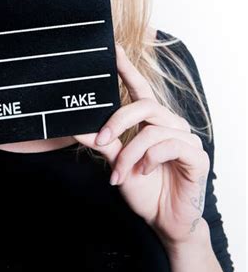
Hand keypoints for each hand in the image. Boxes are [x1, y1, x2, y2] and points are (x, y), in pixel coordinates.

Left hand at [73, 44, 210, 247]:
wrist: (164, 222)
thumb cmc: (144, 189)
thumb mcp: (117, 162)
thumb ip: (103, 142)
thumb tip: (76, 126)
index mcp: (152, 121)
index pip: (139, 88)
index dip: (127, 68)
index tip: (113, 49)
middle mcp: (170, 124)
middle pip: (143, 105)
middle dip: (117, 121)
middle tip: (100, 140)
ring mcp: (185, 138)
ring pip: (151, 130)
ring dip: (130, 153)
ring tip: (121, 173)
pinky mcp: (196, 155)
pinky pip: (168, 146)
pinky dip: (149, 159)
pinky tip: (144, 172)